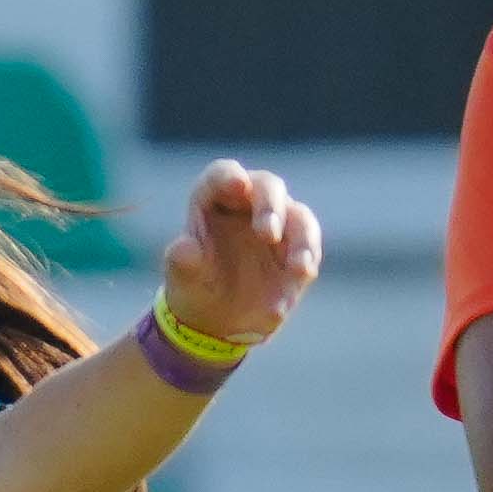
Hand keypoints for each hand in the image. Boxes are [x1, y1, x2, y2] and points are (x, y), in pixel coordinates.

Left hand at [159, 161, 324, 347]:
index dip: (229, 176)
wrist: (218, 317)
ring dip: (301, 239)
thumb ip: (183, 261)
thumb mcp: (183, 277)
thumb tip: (184, 248)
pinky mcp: (297, 247)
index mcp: (214, 198)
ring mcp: (279, 222)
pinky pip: (309, 247)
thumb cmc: (196, 286)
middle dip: (271, 207)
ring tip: (299, 269)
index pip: (222, 175)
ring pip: (298, 216)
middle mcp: (250, 202)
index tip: (238, 185)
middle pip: (267, 187)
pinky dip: (307, 261)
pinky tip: (300, 279)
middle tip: (268, 235)